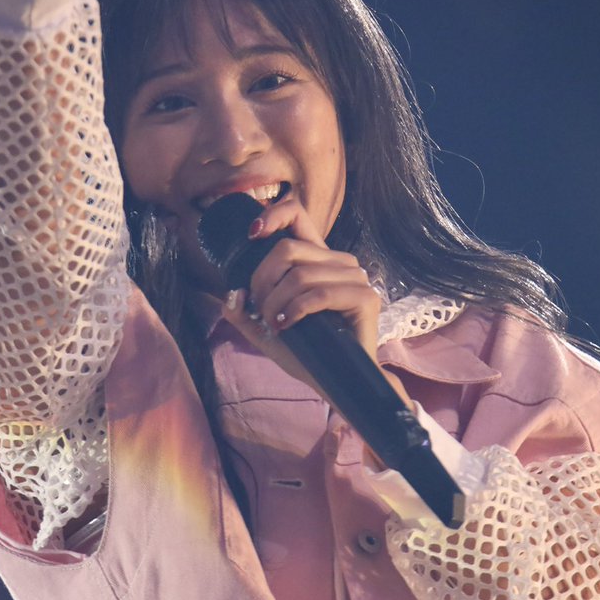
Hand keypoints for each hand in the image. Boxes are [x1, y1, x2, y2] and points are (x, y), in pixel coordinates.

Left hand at [220, 195, 408, 404]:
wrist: (336, 384)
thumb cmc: (307, 355)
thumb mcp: (265, 333)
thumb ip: (244, 314)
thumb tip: (233, 293)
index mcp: (318, 261)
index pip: (298, 217)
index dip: (275, 215)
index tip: (252, 233)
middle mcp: (339, 263)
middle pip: (288, 249)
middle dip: (263, 281)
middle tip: (261, 311)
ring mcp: (356, 279)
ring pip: (300, 274)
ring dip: (277, 302)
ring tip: (274, 323)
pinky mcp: (365, 298)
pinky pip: (318, 294)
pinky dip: (295, 310)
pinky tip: (287, 325)